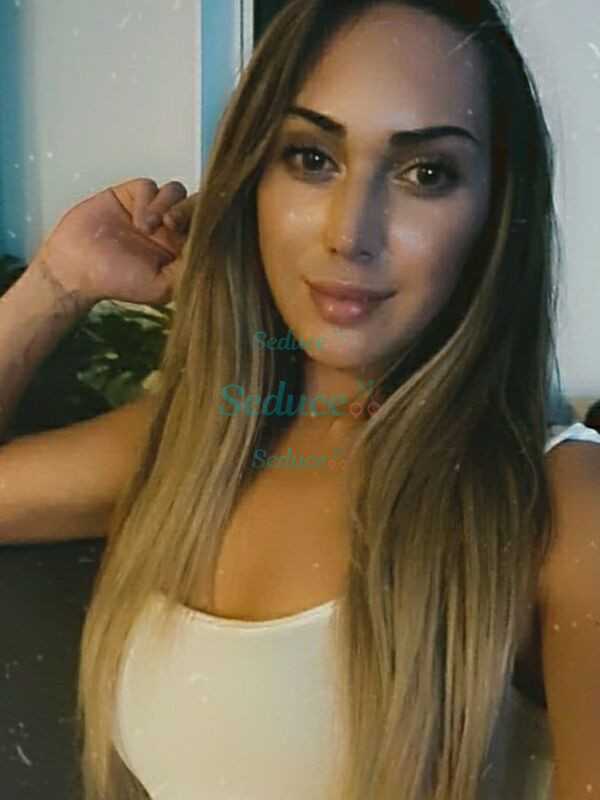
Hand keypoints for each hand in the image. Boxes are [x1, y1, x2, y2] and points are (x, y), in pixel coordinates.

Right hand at [32, 177, 197, 305]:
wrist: (75, 267)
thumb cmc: (117, 281)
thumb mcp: (161, 286)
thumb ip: (188, 269)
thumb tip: (214, 251)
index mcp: (182, 249)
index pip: (207, 228)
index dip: (210, 225)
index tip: (204, 230)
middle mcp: (170, 228)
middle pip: (196, 205)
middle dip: (189, 211)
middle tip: (173, 224)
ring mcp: (151, 209)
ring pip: (176, 192)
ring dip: (167, 205)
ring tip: (147, 227)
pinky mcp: (131, 194)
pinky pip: (150, 186)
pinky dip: (147, 200)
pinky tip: (137, 221)